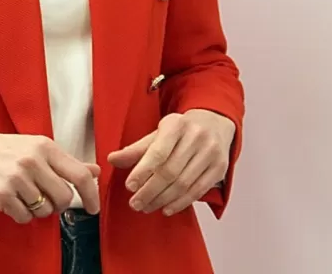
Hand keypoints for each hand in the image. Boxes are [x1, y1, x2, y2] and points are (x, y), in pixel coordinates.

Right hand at [0, 125, 100, 223]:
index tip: (93, 207)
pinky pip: (25, 218)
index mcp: (43, 146)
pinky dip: (20, 214)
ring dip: (37, 209)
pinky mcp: (1, 196)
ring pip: (45, 210)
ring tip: (23, 195)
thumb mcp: (33, 147)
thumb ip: (64, 161)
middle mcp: (32, 161)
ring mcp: (16, 179)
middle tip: (44, 197)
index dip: (91, 195)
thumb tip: (94, 170)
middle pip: (64, 198)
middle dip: (57, 203)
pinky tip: (11, 200)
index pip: (80, 175)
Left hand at [107, 109, 234, 215]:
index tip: (130, 186)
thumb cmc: (182, 130)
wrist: (214, 123)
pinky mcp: (219, 168)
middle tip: (135, 203)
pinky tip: (166, 208)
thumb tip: (112, 159)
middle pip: (170, 171)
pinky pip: (198, 191)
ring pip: (184, 184)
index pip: (158, 151)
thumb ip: (137, 149)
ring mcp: (210, 153)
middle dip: (150, 191)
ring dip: (162, 199)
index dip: (143, 171)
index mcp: (176, 125)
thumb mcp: (159, 133)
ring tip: (147, 206)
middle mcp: (196, 137)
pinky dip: (180, 203)